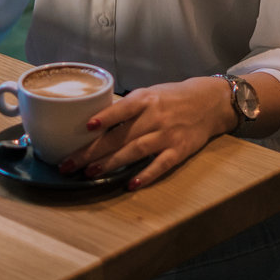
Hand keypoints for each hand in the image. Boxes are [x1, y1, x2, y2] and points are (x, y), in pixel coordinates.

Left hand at [58, 76, 236, 190]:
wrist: (209, 102)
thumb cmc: (171, 98)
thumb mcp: (148, 94)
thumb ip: (126, 108)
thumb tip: (92, 124)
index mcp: (145, 99)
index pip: (122, 108)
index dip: (104, 118)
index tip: (85, 127)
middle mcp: (155, 116)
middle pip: (121, 135)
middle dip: (93, 151)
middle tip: (69, 163)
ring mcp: (168, 134)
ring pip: (136, 150)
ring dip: (112, 163)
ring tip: (90, 173)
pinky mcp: (180, 150)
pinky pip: (161, 165)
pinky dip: (146, 175)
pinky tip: (130, 184)